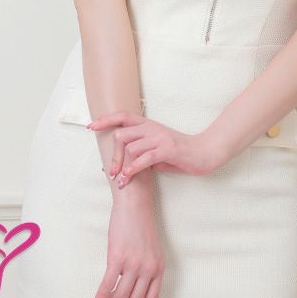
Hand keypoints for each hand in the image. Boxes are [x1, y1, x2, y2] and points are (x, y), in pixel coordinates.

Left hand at [87, 112, 223, 187]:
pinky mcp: (167, 150)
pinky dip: (132, 169)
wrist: (206, 152)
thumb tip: (124, 164)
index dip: (106, 120)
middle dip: (113, 154)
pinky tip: (127, 178)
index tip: (91, 126)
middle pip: (122, 134)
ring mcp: (160, 138)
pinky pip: (144, 158)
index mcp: (149, 125)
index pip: (123, 116)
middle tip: (110, 171)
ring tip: (119, 181)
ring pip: (131, 147)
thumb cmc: (182, 153)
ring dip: (121, 166)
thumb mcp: (159, 151)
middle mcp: (152, 128)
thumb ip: (143, 153)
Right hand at [95, 195, 163, 297]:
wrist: (135, 205)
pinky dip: (101, 296)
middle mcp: (148, 269)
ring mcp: (134, 264)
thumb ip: (146, 267)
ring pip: (121, 296)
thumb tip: (131, 285)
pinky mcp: (118, 258)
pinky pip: (108, 284)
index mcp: (158, 268)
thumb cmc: (141, 224)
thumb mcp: (151, 249)